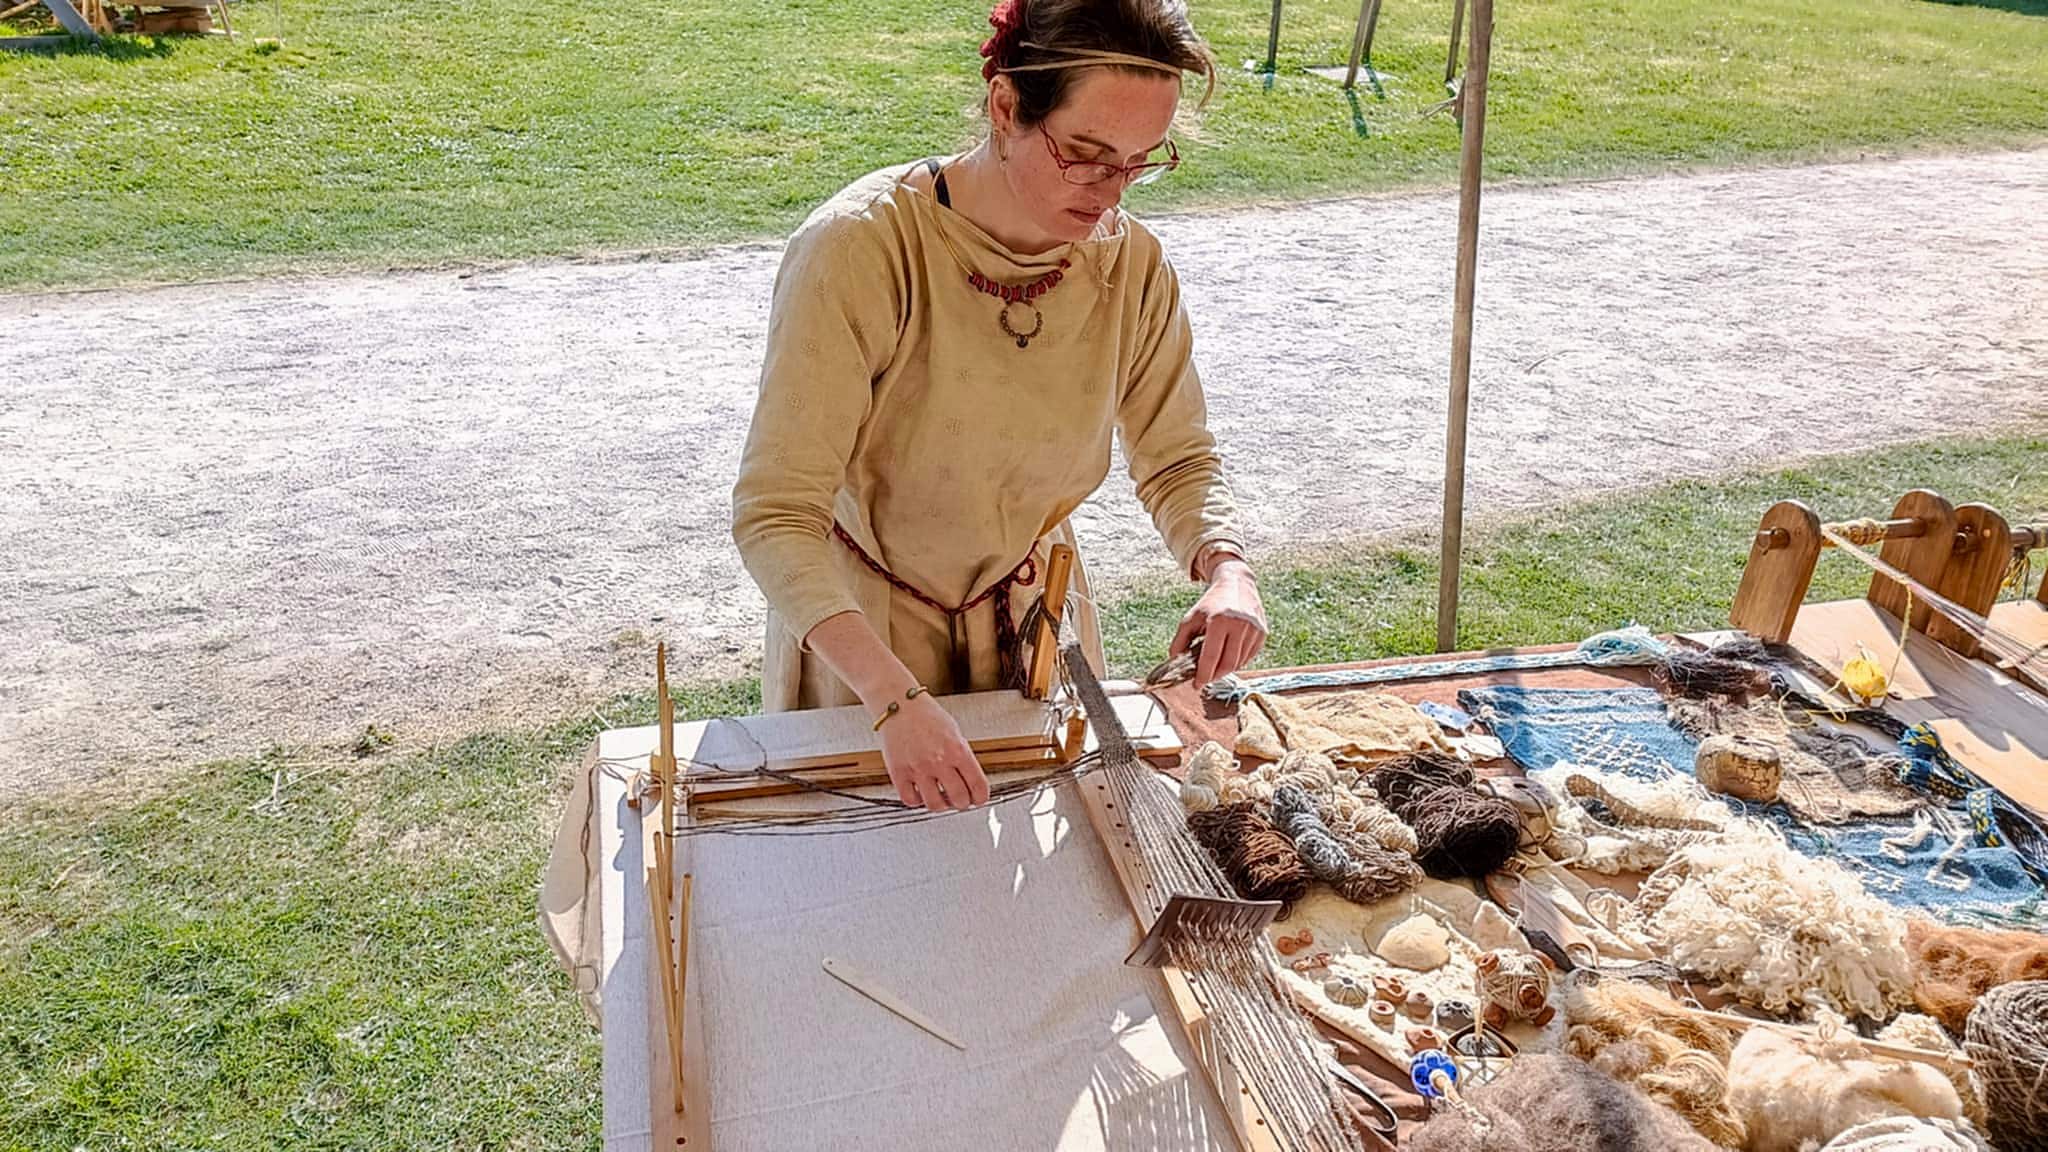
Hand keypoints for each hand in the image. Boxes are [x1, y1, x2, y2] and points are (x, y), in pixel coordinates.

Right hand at [877, 693, 991, 811]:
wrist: (899, 705)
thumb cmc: (927, 716)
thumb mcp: (954, 733)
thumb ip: (962, 758)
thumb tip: (971, 783)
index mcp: (958, 750)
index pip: (978, 786)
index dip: (981, 798)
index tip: (978, 799)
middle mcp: (939, 761)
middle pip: (959, 800)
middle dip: (962, 803)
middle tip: (959, 799)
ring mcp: (918, 768)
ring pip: (935, 805)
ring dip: (941, 805)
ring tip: (940, 797)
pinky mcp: (898, 772)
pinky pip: (911, 800)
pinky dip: (918, 800)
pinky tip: (920, 792)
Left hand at [1170, 558, 1266, 686]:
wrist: (1237, 584)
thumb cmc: (1212, 602)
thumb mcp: (1192, 618)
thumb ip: (1180, 640)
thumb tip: (1175, 661)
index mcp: (1220, 620)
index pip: (1211, 657)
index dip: (1203, 675)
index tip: (1197, 684)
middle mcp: (1240, 625)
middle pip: (1227, 664)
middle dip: (1215, 676)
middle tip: (1205, 679)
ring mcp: (1254, 630)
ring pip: (1239, 662)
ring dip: (1225, 669)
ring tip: (1215, 665)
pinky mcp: (1262, 633)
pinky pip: (1249, 656)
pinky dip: (1237, 661)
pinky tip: (1228, 655)